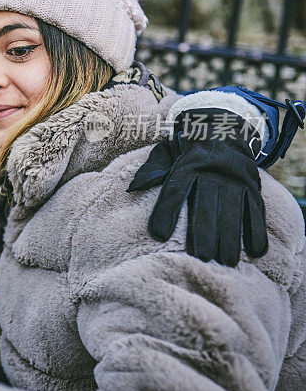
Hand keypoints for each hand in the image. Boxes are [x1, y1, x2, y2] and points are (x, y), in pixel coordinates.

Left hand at [128, 108, 266, 266]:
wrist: (221, 128)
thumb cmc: (186, 150)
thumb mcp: (165, 152)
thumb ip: (151, 170)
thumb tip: (132, 188)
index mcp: (187, 164)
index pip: (174, 190)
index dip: (166, 211)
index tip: (158, 235)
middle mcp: (212, 172)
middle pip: (206, 205)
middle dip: (203, 232)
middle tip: (200, 257)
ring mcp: (234, 179)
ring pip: (233, 210)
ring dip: (230, 237)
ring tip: (226, 261)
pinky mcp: (251, 186)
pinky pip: (256, 209)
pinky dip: (257, 231)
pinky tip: (256, 251)